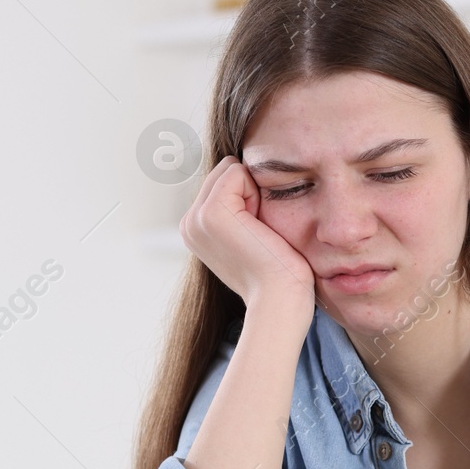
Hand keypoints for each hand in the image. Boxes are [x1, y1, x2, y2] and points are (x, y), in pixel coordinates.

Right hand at [180, 155, 315, 314]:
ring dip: (254, 194)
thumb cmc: (279, 274)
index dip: (250, 198)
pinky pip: (237, 171)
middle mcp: (189, 223)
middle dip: (250, 192)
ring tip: (259, 232)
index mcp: (196, 229)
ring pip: (231, 169)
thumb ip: (240, 210)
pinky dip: (256, 193)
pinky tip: (259, 227)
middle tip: (260, 233)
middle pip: (226, 170)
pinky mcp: (211, 212)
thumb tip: (249, 178)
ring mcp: (196, 218)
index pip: (224, 180)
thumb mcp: (251, 237)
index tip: (257, 235)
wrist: (280, 300)